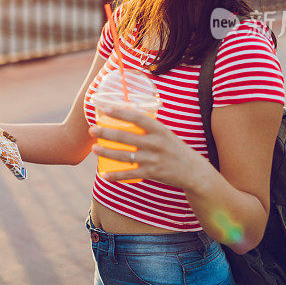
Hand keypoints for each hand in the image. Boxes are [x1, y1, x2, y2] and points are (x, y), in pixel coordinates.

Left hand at [88, 105, 208, 188]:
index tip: (106, 108)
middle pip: (125, 136)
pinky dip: (116, 175)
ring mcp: (153, 158)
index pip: (137, 117)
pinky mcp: (152, 173)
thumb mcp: (166, 134)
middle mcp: (156, 143)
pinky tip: (104, 175)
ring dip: (106, 152)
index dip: (120, 112)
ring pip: (124, 155)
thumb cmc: (176, 149)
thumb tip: (128, 118)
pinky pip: (129, 174)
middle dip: (105, 133)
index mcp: (160, 129)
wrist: (194, 172)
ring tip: (94, 149)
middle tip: (92, 130)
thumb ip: (149, 128)